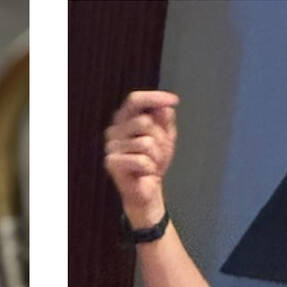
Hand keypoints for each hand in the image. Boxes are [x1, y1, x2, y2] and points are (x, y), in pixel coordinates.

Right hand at [104, 89, 177, 224]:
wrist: (147, 189)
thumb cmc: (154, 160)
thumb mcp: (165, 137)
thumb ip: (165, 120)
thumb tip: (166, 106)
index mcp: (124, 119)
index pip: (135, 100)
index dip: (154, 98)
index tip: (175, 100)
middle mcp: (114, 130)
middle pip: (144, 121)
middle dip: (159, 137)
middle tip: (157, 151)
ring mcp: (111, 146)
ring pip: (145, 142)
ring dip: (156, 155)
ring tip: (151, 163)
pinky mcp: (111, 162)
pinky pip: (142, 160)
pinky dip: (150, 167)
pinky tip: (145, 172)